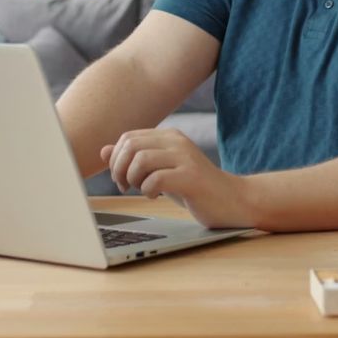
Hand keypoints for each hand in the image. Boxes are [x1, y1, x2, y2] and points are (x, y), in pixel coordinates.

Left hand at [101, 129, 253, 228]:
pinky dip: (148, 190)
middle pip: (131, 146)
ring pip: (141, 159)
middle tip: (126, 186)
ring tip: (141, 190)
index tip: (121, 179)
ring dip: (133, 179)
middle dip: (120, 169)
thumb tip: (103, 150)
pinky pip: (157, 179)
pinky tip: (155, 196)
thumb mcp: (161, 170)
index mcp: (168, 136)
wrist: (234, 200)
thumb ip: (135, 160)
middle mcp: (177, 141)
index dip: (116, 159)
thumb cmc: (194, 187)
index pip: (128, 138)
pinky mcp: (191, 177)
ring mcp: (185, 158)